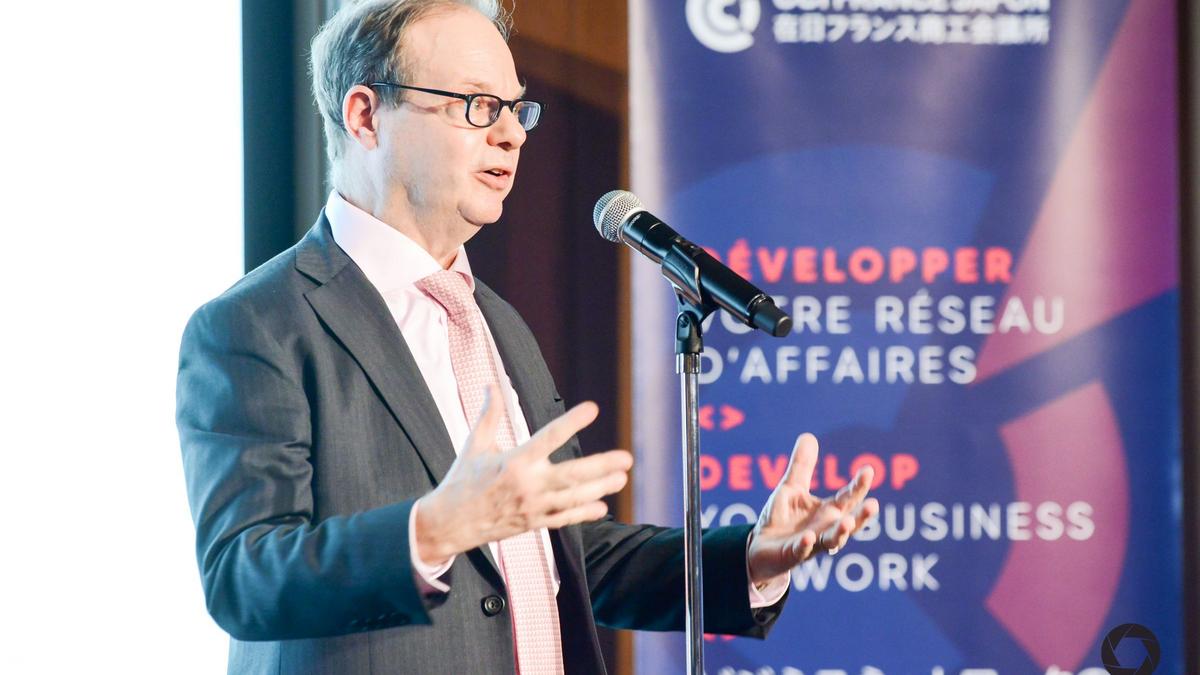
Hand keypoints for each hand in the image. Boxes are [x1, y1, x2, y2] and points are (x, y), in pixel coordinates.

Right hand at [415, 385, 632, 565]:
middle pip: (572, 474)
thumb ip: (488, 414)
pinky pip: (563, 519)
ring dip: (600, 488)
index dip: (572, 422)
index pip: (550, 437)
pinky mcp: (532, 523)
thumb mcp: (474, 444)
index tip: (592, 408)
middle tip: (626, 458)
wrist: (449, 523)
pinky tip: (602, 507)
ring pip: (573, 498)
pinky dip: (583, 513)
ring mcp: (532, 507)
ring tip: (622, 478)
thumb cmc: (462, 480)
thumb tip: (491, 384)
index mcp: (514, 461)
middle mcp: (527, 484)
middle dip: (601, 466)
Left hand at [746, 433, 879, 584]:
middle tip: (874, 505)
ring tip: (847, 522)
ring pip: (831, 541)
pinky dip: (805, 546)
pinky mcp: (792, 555)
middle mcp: (825, 529)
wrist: (760, 548)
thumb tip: (809, 436)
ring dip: (840, 533)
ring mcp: (811, 544)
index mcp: (828, 512)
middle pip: (849, 524)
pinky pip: (800, 552)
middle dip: (862, 516)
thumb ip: (802, 466)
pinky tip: (808, 537)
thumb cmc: (782, 519)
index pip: (848, 498)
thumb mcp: (791, 488)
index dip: (859, 485)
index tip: (868, 470)